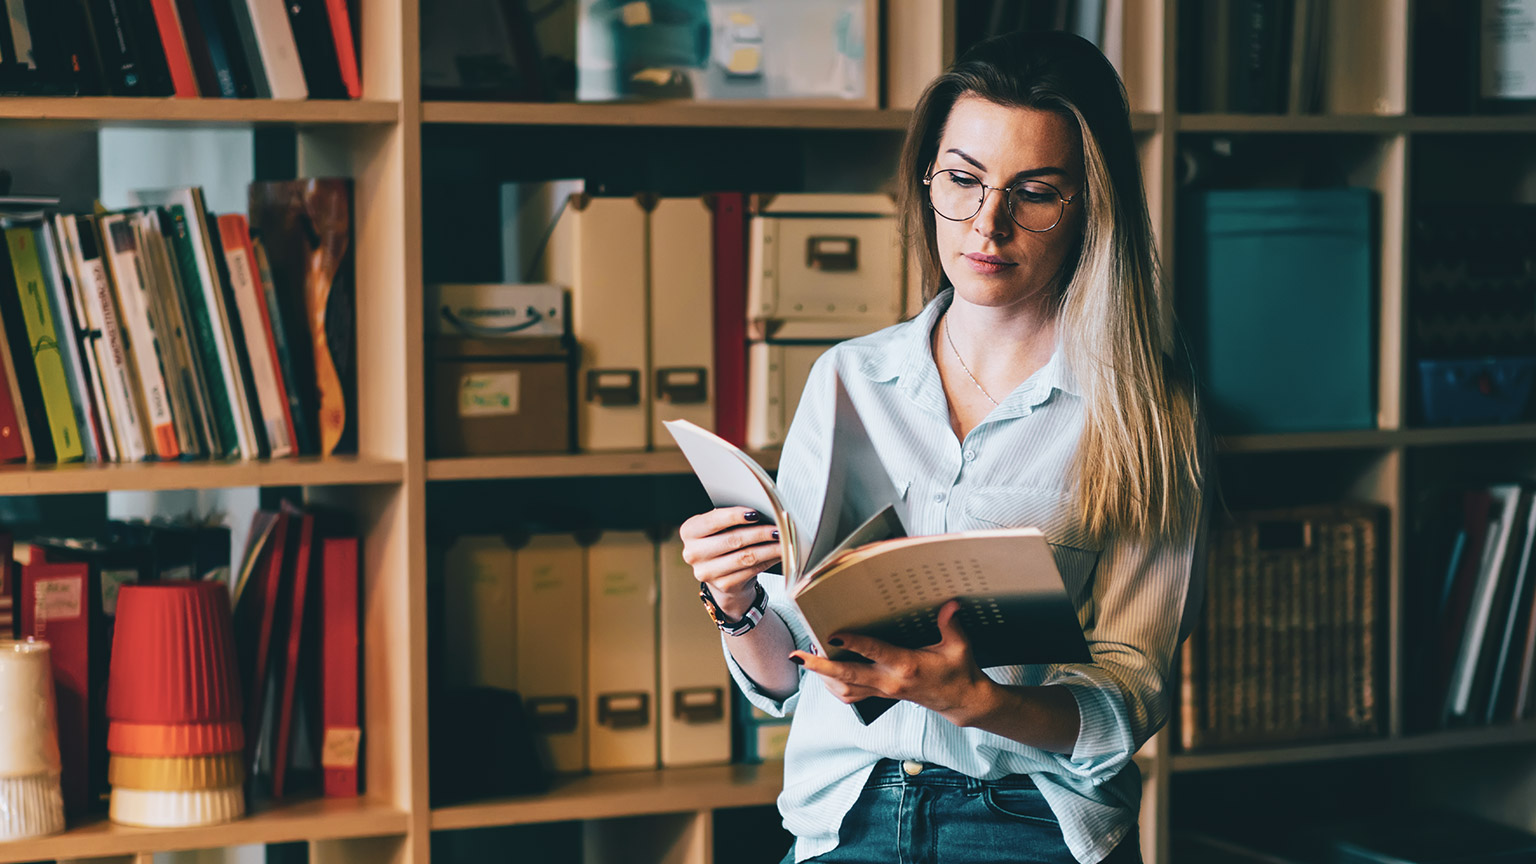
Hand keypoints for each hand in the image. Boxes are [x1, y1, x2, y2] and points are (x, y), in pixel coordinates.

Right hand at [679, 507, 781, 618]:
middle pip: (732, 540)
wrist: (721, 573)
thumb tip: (764, 514)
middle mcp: (693, 553)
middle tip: (778, 528)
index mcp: (689, 531)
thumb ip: (733, 519)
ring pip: (745, 557)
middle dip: (759, 532)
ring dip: (768, 548)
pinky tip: (779, 553)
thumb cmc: (723, 541)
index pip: (712, 521)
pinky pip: (751, 570)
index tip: (755, 513)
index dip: (734, 516)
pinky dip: (768, 560)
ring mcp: (707, 572)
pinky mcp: (723, 585)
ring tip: (784, 540)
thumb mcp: (720, 527)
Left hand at [789, 600, 991, 723]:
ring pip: (844, 689)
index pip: (874, 653)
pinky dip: (834, 687)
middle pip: (847, 677)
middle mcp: (890, 682)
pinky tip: (824, 675)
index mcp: (906, 666)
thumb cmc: (958, 671)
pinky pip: (851, 696)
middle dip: (820, 667)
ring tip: (806, 659)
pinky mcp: (881, 696)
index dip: (853, 644)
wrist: (960, 701)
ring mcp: (883, 692)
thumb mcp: (959, 646)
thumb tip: (949, 604)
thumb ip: (951, 624)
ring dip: (823, 677)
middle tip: (799, 656)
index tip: (833, 634)